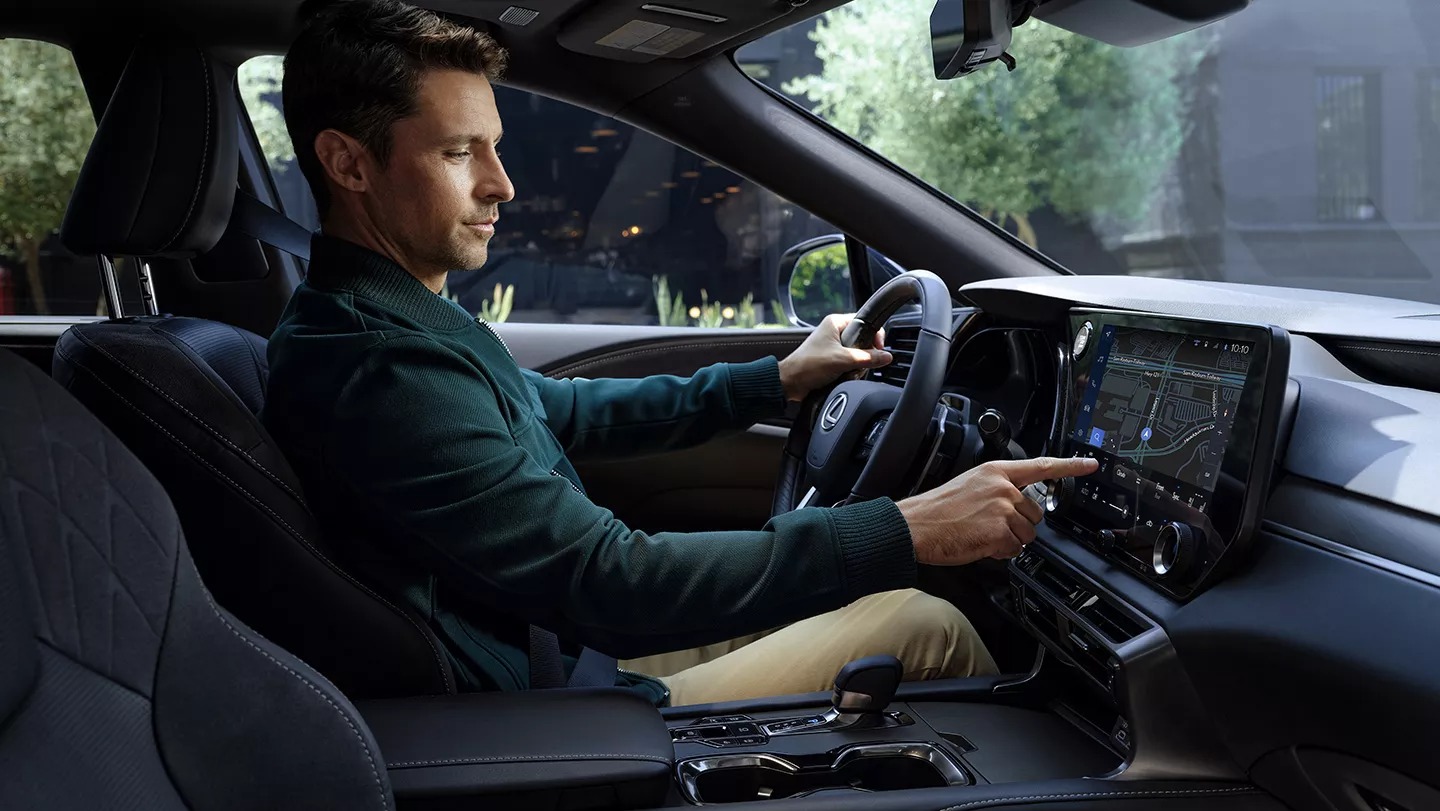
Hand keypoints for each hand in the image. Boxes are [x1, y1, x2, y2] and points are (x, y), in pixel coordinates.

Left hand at [777, 313, 892, 401]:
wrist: (790, 383)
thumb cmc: (808, 366)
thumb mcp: (843, 360)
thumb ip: (867, 358)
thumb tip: (886, 356)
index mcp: (835, 323)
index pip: (864, 321)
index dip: (875, 334)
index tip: (878, 348)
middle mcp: (834, 332)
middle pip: (863, 339)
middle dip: (865, 353)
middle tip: (863, 362)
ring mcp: (833, 346)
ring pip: (857, 353)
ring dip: (857, 364)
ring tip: (850, 370)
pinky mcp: (832, 359)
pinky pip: (850, 363)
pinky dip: (851, 370)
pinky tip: (846, 376)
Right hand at [897, 456, 1099, 565]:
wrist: (916, 526)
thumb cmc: (936, 510)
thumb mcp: (969, 486)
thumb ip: (997, 490)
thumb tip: (1016, 505)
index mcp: (996, 472)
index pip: (1041, 466)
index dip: (1070, 466)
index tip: (1090, 465)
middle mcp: (1003, 487)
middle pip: (1035, 513)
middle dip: (1018, 525)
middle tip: (989, 527)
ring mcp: (1003, 509)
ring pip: (1027, 534)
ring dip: (1009, 541)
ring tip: (981, 535)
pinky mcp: (1000, 531)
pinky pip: (1014, 549)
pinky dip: (1001, 552)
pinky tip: (981, 545)